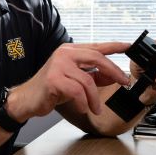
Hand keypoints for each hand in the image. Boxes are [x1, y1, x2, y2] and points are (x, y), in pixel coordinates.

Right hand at [7, 42, 130, 120]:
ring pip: (88, 80)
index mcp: (70, 51)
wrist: (27, 99)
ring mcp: (58, 65)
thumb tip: (113, 76)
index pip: (96, 46)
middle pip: (96, 58)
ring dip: (95, 98)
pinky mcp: (54, 79)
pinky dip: (83, 102)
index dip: (114, 46)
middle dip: (113, 71)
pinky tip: (83, 108)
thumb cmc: (50, 89)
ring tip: (96, 108)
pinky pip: (77, 91)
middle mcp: (64, 54)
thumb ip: (94, 76)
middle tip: (124, 82)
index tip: (128, 46)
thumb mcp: (75, 80)